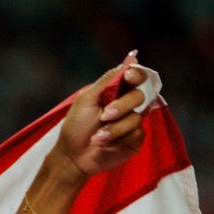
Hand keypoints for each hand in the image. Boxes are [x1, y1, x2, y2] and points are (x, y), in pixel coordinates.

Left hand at [52, 54, 150, 180]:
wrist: (73, 156)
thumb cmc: (76, 127)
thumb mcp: (87, 98)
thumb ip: (109, 79)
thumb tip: (132, 56)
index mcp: (116, 91)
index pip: (137, 76)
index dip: (137, 74)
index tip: (128, 77)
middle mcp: (128, 104)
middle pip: (141, 95)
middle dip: (122, 106)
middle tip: (104, 116)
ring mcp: (133, 121)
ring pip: (138, 117)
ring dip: (114, 128)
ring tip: (96, 137)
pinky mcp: (135, 138)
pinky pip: (137, 133)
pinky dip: (118, 139)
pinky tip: (104, 144)